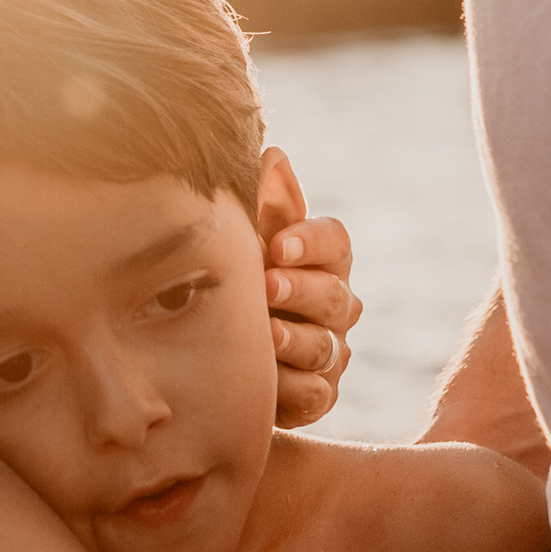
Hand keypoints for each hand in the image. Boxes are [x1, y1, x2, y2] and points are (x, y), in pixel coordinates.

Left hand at [261, 148, 360, 427]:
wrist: (214, 352)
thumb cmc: (238, 278)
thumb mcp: (246, 238)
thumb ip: (264, 203)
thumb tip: (273, 155)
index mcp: (323, 260)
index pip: (335, 243)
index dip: (310, 242)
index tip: (278, 243)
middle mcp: (336, 306)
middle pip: (335, 295)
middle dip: (302, 289)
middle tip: (269, 284)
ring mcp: (330, 353)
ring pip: (326, 346)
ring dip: (295, 339)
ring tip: (265, 333)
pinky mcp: (318, 396)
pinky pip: (316, 394)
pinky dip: (291, 386)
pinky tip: (266, 377)